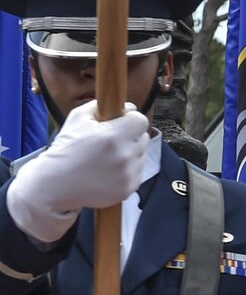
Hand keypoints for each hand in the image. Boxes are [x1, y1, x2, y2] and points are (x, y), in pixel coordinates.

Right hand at [6, 104, 150, 240]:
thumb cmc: (65, 150)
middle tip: (110, 141)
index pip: (140, 120)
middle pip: (142, 137)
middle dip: (129, 136)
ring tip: (106, 158)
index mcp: (113, 136)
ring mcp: (128, 174)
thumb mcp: (76, 119)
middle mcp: (124, 155)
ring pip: (141, 155)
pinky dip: (127, 170)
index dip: (130, 119)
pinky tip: (107, 171)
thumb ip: (100, 106)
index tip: (121, 122)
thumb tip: (125, 106)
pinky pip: (137, 172)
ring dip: (129, 153)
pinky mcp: (129, 188)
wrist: (54, 185)